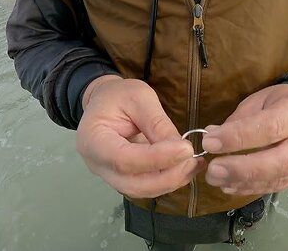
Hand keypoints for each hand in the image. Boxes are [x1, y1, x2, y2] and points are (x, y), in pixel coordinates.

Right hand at [77, 75, 203, 197]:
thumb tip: (182, 149)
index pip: (124, 159)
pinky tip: (186, 167)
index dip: (157, 159)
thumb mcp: (140, 99)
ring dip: (171, 181)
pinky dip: (168, 180)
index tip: (186, 149)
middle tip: (193, 161)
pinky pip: (146, 186)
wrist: (105, 103)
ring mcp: (110, 175)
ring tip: (194, 164)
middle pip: (133, 184)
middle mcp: (98, 165)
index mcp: (93, 140)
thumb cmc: (118, 96)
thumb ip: (158, 124)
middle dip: (167, 177)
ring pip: (141, 190)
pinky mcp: (124, 178)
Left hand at [202, 84, 287, 194]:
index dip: (238, 137)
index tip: (210, 143)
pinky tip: (228, 185)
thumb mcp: (259, 100)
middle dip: (243, 168)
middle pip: (280, 161)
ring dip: (242, 182)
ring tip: (215, 179)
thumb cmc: (279, 103)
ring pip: (277, 178)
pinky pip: (274, 187)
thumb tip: (212, 135)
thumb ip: (239, 119)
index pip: (270, 127)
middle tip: (213, 169)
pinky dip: (249, 189)